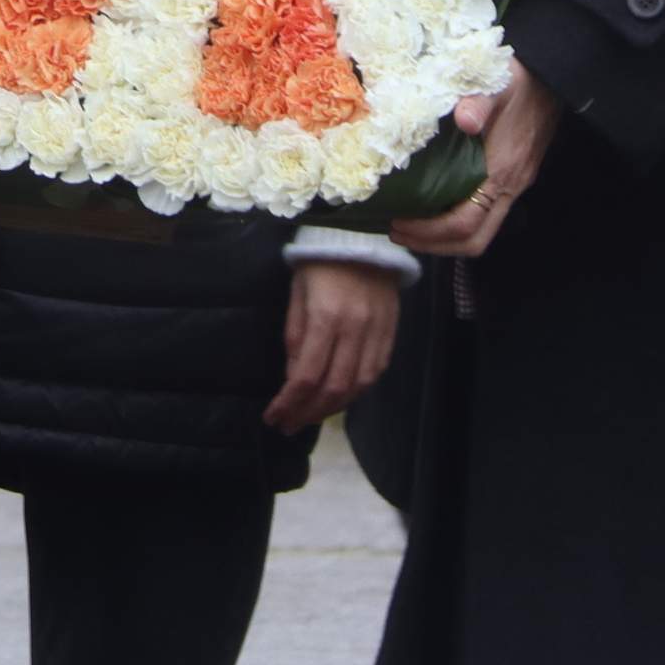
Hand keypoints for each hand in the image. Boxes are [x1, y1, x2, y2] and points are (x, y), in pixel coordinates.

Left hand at [268, 261, 401, 429]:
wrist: (362, 238)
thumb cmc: (319, 264)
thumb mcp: (297, 295)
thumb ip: (294, 338)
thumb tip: (292, 380)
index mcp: (325, 317)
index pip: (306, 375)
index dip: (289, 403)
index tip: (273, 418)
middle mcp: (354, 329)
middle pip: (333, 388)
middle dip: (308, 413)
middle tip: (289, 426)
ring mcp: (377, 332)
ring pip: (358, 386)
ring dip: (332, 408)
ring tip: (311, 416)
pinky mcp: (391, 332)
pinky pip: (376, 372)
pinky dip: (356, 391)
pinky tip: (339, 398)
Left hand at [389, 65, 558, 258]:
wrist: (552, 78)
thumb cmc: (520, 81)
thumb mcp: (496, 84)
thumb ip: (479, 102)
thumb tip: (464, 120)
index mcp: (502, 171)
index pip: (465, 222)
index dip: (429, 232)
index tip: (398, 223)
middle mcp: (510, 186)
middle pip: (474, 240)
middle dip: (434, 245)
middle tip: (398, 233)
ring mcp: (514, 186)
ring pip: (481, 233)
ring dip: (444, 239)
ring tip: (410, 226)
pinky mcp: (513, 179)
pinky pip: (484, 215)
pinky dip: (456, 221)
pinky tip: (434, 205)